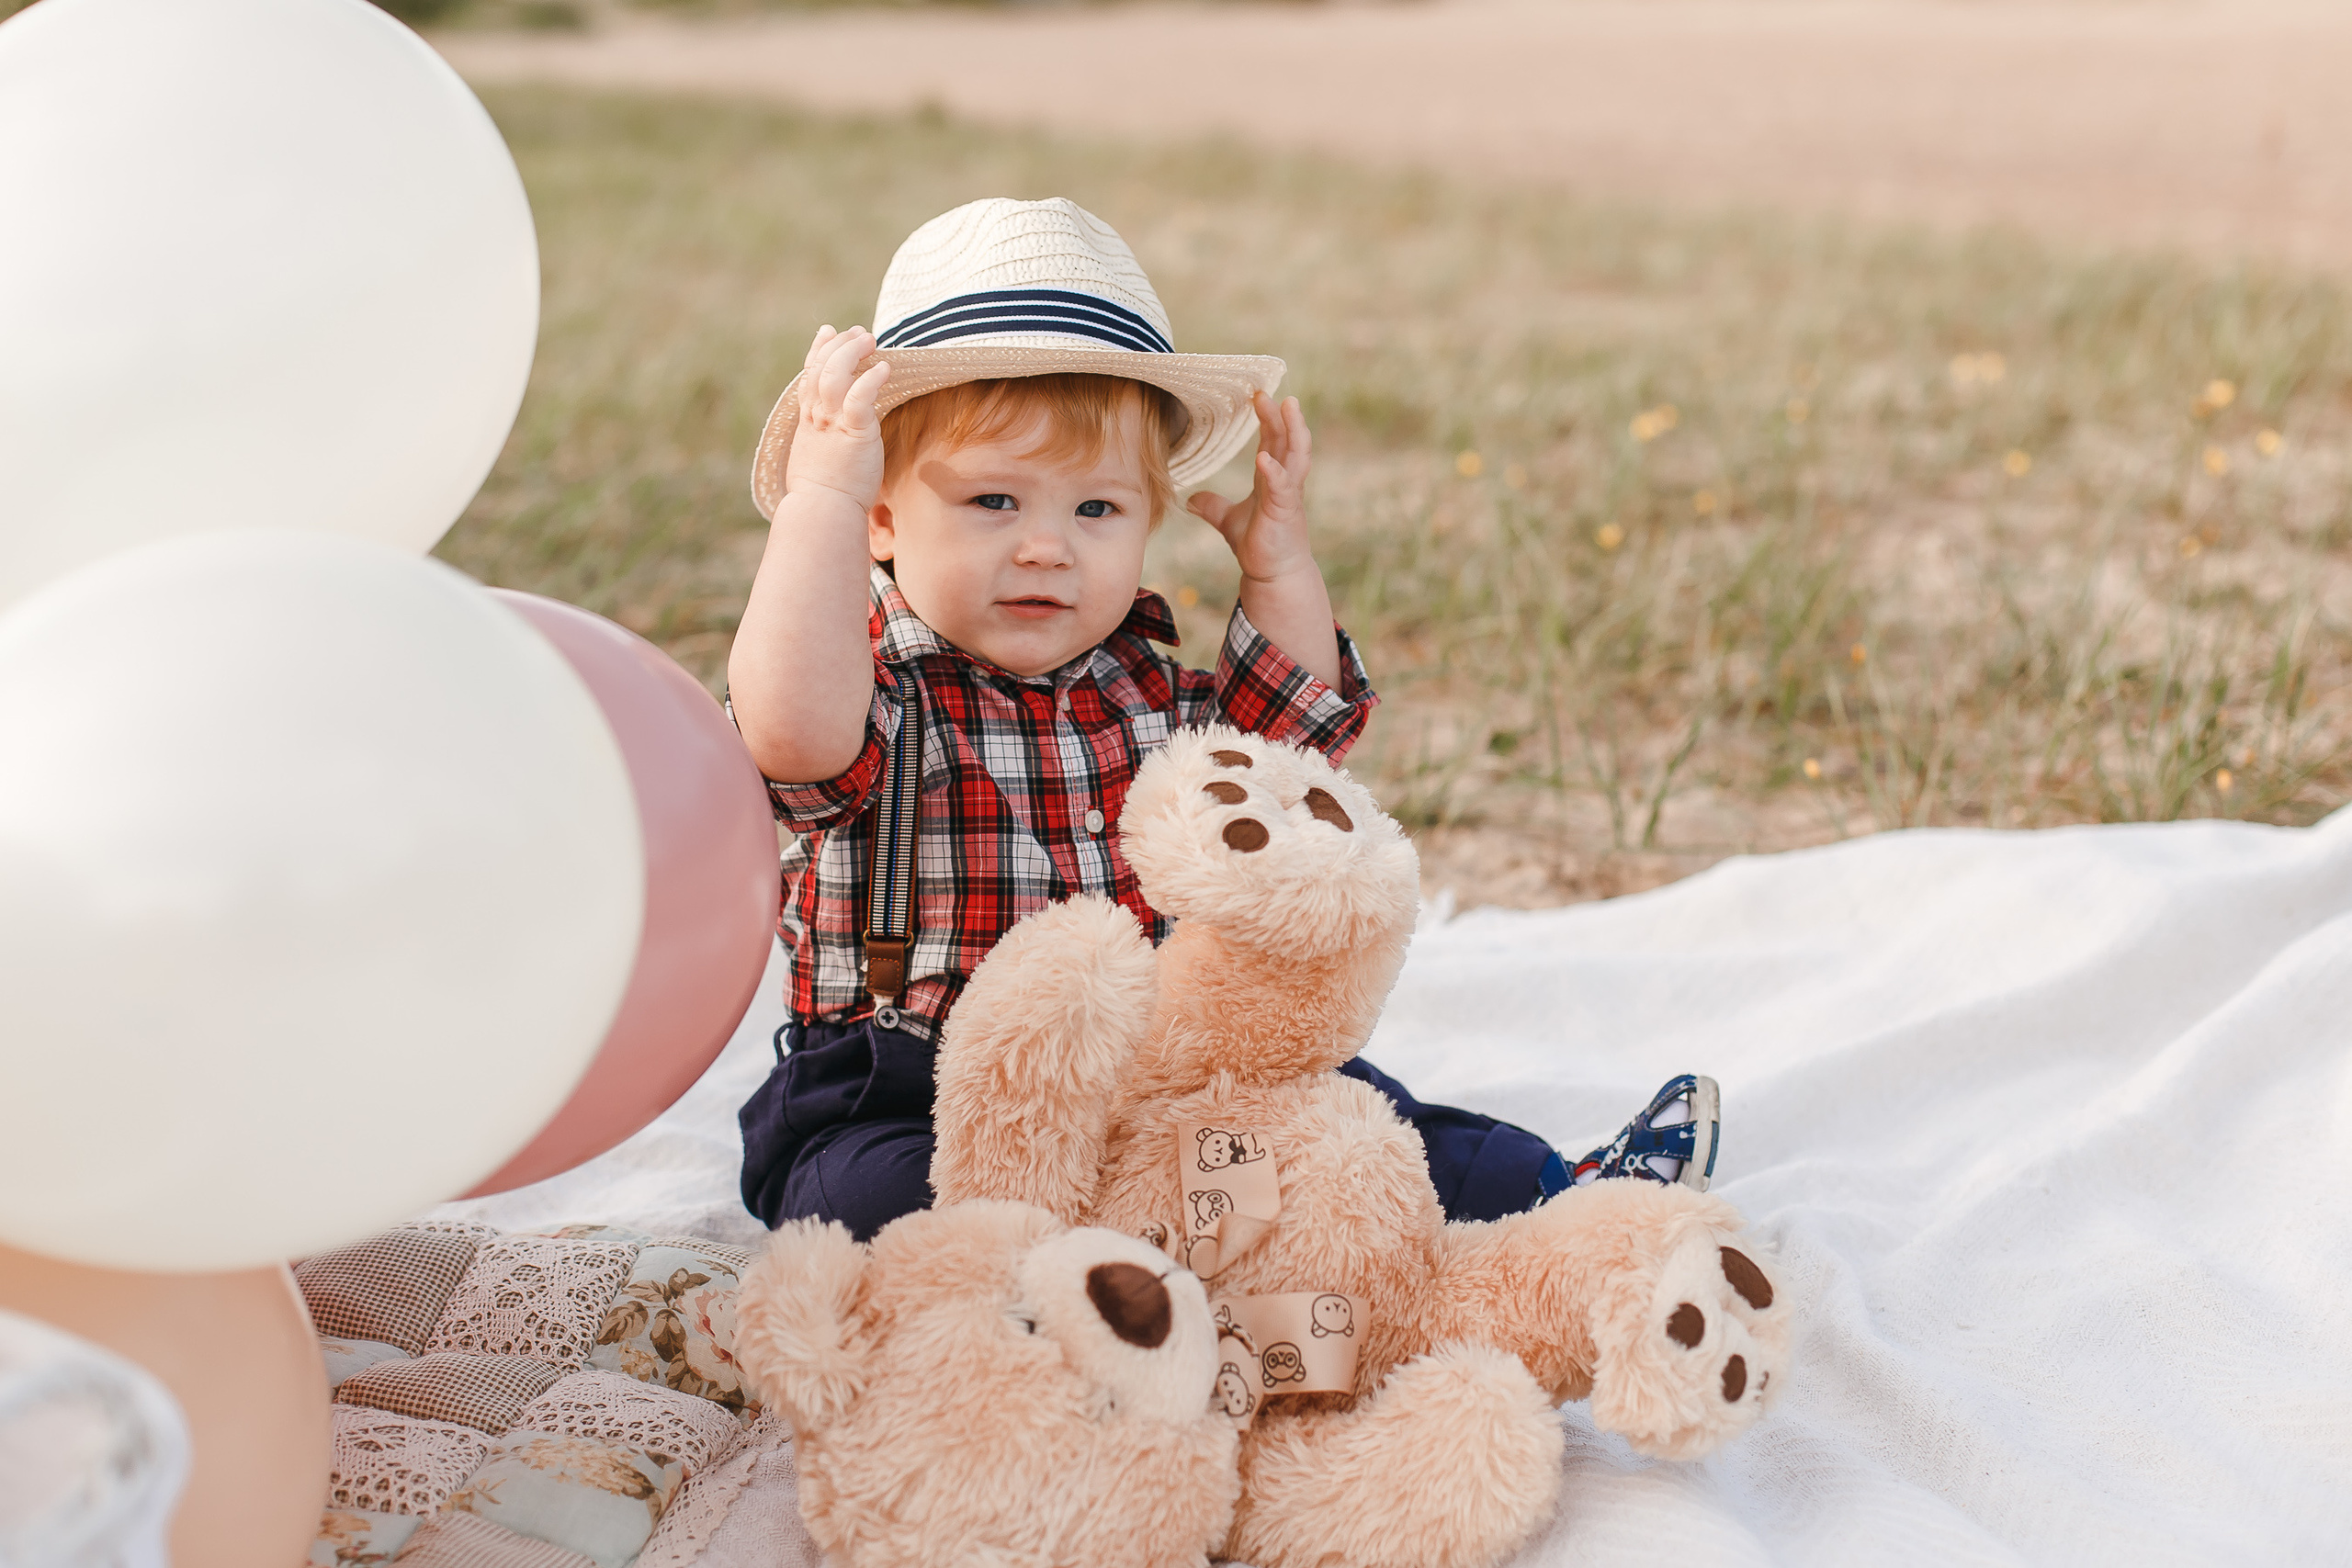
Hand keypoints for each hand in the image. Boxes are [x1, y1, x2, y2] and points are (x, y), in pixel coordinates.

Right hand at [785, 325, 891, 510]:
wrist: (822, 510)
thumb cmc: (825, 494)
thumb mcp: (819, 459)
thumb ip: (826, 441)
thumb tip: (838, 440)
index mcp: (808, 422)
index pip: (809, 376)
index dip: (818, 351)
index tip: (827, 332)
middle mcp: (817, 417)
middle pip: (821, 367)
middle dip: (840, 344)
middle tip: (859, 333)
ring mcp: (832, 422)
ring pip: (835, 374)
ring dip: (852, 352)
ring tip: (870, 340)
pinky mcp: (854, 432)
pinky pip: (860, 397)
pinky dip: (870, 379)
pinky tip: (885, 368)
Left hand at [1187, 393, 1313, 584]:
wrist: (1275, 575)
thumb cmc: (1260, 546)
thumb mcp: (1230, 522)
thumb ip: (1214, 507)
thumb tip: (1191, 500)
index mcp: (1274, 479)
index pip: (1274, 441)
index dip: (1268, 419)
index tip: (1258, 396)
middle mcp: (1286, 483)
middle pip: (1288, 441)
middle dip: (1281, 416)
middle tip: (1267, 392)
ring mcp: (1289, 496)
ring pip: (1297, 456)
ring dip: (1294, 430)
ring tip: (1288, 406)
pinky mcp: (1285, 513)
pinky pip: (1283, 488)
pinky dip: (1275, 473)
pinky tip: (1265, 459)